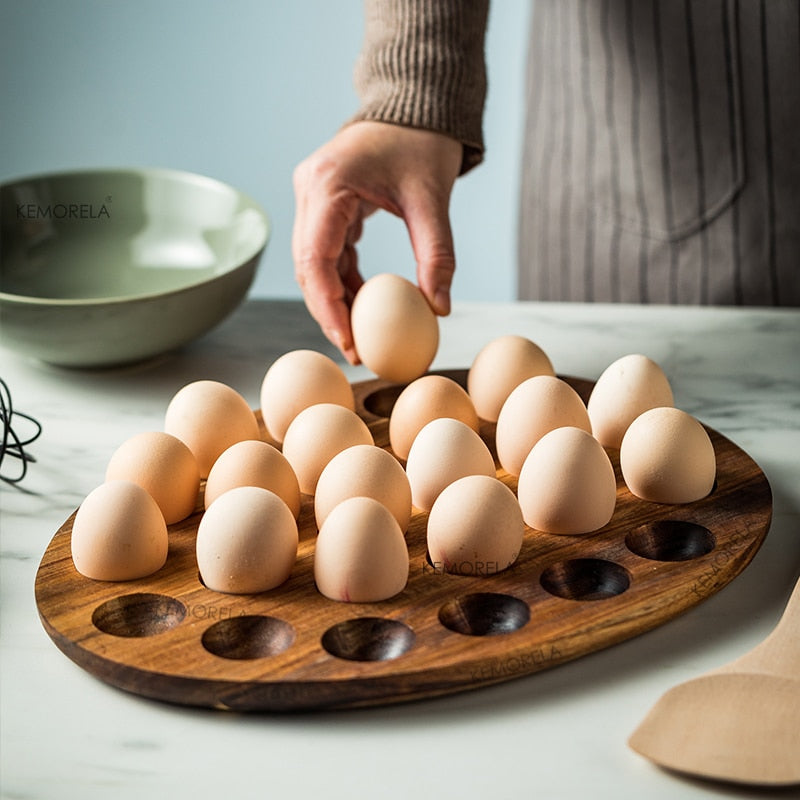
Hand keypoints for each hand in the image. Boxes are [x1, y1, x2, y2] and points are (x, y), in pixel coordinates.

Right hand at [292, 120, 462, 363]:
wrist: (416, 105)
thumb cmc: (423, 143)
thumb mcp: (433, 200)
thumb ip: (437, 255)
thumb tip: (441, 309)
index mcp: (328, 183)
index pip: (315, 257)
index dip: (327, 306)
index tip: (348, 340)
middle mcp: (309, 189)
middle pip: (306, 266)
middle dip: (328, 311)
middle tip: (354, 350)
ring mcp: (313, 196)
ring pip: (313, 263)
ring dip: (334, 300)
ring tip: (359, 336)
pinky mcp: (324, 204)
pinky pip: (327, 252)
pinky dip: (342, 280)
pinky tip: (362, 305)